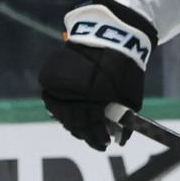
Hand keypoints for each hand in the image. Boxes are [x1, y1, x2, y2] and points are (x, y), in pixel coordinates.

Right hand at [40, 2, 152, 150]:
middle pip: (73, 122)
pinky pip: (53, 100)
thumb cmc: (124, 66)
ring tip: (83, 127)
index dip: (97, 138)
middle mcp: (72, 91)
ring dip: (72, 122)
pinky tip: (72, 111)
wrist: (109, 35)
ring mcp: (57, 84)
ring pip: (60, 113)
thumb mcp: (130, 95)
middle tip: (94, 138)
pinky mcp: (49, 77)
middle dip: (85, 133)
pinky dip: (62, 108)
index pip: (91, 126)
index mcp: (93, 95)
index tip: (104, 145)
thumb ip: (123, 119)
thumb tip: (120, 140)